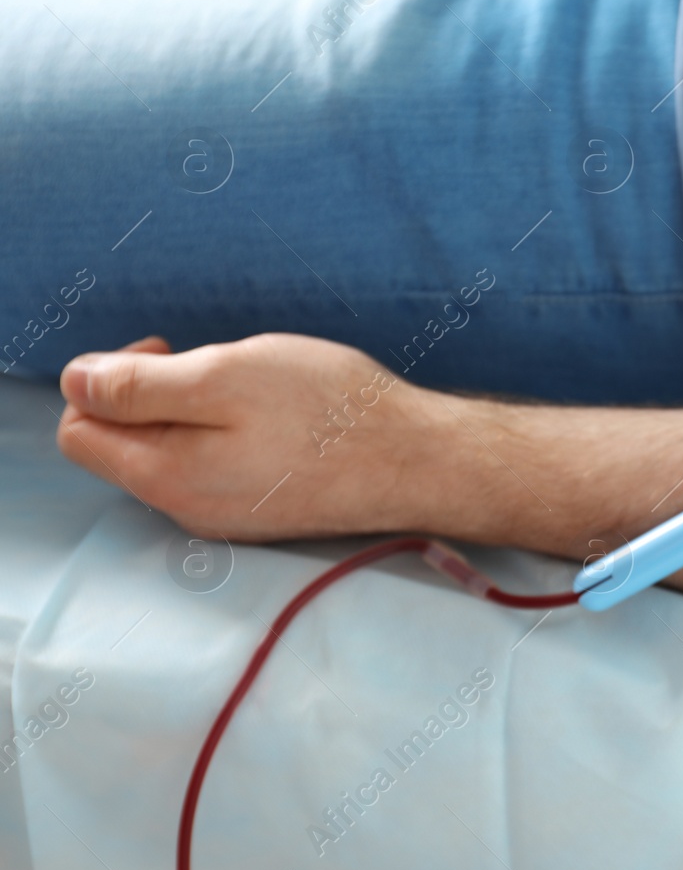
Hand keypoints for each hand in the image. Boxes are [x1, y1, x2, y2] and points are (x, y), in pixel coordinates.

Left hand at [56, 333, 438, 539]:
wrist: (420, 462)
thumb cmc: (331, 413)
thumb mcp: (227, 376)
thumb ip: (140, 385)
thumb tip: (75, 383)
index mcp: (165, 476)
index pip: (78, 431)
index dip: (106, 379)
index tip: (168, 352)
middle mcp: (186, 509)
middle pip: (124, 445)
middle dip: (154, 394)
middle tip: (217, 362)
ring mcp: (228, 516)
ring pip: (174, 453)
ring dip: (197, 410)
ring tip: (257, 387)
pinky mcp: (264, 512)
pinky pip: (216, 467)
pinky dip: (230, 432)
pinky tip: (280, 417)